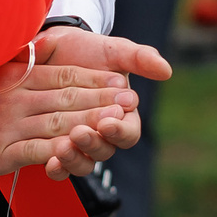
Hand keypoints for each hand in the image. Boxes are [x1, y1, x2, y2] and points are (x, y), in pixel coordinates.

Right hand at [0, 56, 139, 180]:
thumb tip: (42, 47)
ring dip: (91, 123)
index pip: (62, 75)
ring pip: (58, 123)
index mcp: (13, 76)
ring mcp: (6, 125)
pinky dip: (61, 152)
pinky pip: (36, 151)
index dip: (93, 78)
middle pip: (66, 98)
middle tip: (131, 100)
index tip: (120, 79)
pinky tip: (82, 151)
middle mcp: (13, 98)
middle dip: (102, 99)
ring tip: (118, 122)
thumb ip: (16, 62)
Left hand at [26, 27, 172, 175]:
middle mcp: (102, 135)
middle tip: (79, 132)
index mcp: (122, 115)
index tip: (107, 122)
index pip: (128, 133)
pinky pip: (61, 168)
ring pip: (83, 164)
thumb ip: (140, 58)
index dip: (120, 131)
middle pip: (105, 150)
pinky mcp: (55, 149)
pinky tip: (50, 162)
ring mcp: (79, 145)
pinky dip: (58, 168)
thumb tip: (166, 70)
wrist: (53, 48)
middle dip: (93, 143)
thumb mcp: (114, 50)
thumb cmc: (89, 51)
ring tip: (63, 148)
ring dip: (75, 159)